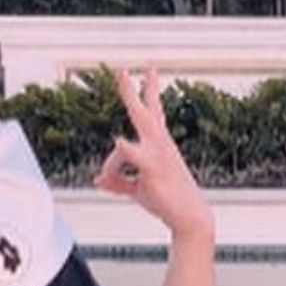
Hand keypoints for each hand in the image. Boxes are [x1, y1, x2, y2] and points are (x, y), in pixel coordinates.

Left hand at [93, 65, 214, 243]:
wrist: (188, 216)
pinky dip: (124, 151)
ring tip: (122, 72)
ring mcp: (157, 152)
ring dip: (131, 94)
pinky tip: (119, 142)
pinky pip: (133, 155)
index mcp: (158, 144)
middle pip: (145, 109)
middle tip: (122, 69)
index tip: (151, 69)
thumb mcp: (138, 189)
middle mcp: (159, 142)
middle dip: (133, 89)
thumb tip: (97, 180)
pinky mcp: (152, 168)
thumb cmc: (166, 201)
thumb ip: (117, 182)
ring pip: (139, 120)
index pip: (155, 112)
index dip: (151, 91)